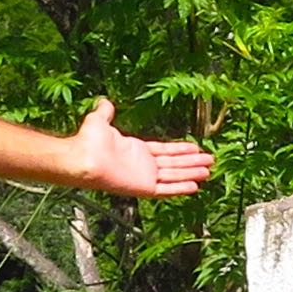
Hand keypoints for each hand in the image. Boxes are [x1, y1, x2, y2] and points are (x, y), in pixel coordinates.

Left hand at [65, 101, 212, 199]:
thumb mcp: (99, 121)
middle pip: (173, 164)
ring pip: (174, 175)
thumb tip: (104, 102)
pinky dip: (180, 188)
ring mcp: (144, 176)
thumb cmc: (87, 141)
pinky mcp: (143, 187)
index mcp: (135, 150)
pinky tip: (195, 187)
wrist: (81, 158)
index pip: (164, 151)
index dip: (180, 150)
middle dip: (192, 162)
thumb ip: (105, 113)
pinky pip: (166, 189)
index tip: (196, 148)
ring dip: (191, 173)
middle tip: (210, 160)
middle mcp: (142, 164)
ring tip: (208, 171)